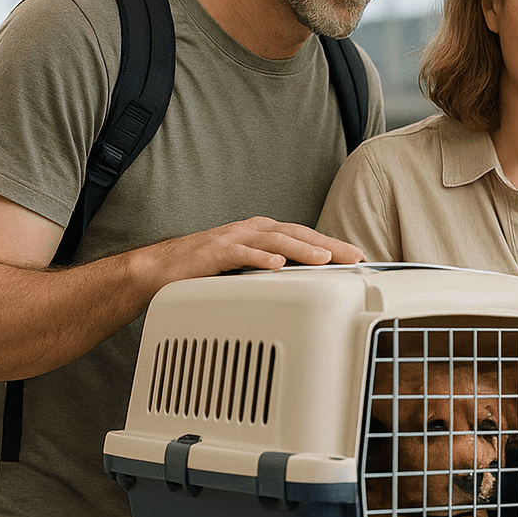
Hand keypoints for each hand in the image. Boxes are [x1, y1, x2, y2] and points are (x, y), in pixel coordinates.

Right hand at [138, 216, 364, 283]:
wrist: (160, 269)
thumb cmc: (206, 270)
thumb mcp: (248, 269)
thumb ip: (274, 272)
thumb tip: (308, 285)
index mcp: (262, 234)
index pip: (305, 237)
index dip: (332, 245)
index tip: (357, 257)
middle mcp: (252, 231)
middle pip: (297, 234)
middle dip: (328, 244)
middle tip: (354, 256)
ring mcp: (234, 238)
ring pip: (274, 241)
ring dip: (301, 250)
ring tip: (323, 259)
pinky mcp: (214, 251)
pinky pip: (241, 253)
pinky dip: (259, 258)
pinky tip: (276, 265)